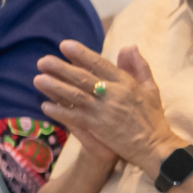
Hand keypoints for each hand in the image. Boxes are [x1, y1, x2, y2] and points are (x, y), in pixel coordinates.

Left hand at [34, 41, 178, 170]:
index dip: (81, 54)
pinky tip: (45, 106)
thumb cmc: (152, 117)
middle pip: (83, 77)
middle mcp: (114, 94)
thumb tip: (129, 46)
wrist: (154, 147)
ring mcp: (104, 111)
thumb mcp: (151, 88)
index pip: (100, 64)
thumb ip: (139, 66)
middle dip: (61, 68)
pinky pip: (74, 117)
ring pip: (75, 95)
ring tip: (38, 79)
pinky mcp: (98, 128)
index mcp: (126, 83)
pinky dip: (60, 111)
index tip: (64, 45)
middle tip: (43, 61)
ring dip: (55, 87)